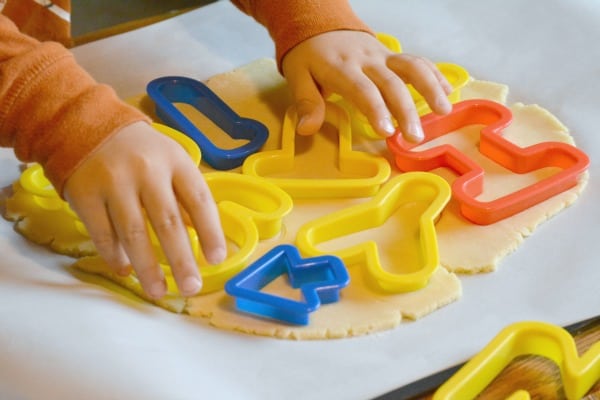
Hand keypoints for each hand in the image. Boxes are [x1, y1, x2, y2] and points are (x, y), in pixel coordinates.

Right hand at [63, 122, 226, 298]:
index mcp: (175, 161)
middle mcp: (146, 171)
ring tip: (159, 292)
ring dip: (148, 267)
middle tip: (191, 287)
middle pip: (167, 221)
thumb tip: (206, 239)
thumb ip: (186, 194)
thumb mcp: (170, 160)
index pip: (199, 199)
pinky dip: (114, 256)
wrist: (86, 126)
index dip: (210, 231)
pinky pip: (102, 233)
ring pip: (133, 232)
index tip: (217, 259)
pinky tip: (125, 271)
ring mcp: (114, 182)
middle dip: (181, 259)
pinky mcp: (85, 194)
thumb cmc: (141, 152)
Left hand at [282, 30, 452, 141]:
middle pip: (391, 83)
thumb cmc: (309, 56)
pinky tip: (447, 91)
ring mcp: (382, 55)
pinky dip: (433, 74)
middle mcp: (366, 60)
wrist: (320, 25)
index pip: (362, 89)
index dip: (376, 110)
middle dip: (405, 110)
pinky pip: (416, 62)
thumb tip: (307, 130)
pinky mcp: (392, 55)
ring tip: (444, 111)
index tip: (386, 132)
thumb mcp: (298, 76)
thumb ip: (306, 103)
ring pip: (411, 67)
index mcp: (341, 67)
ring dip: (430, 88)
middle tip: (414, 137)